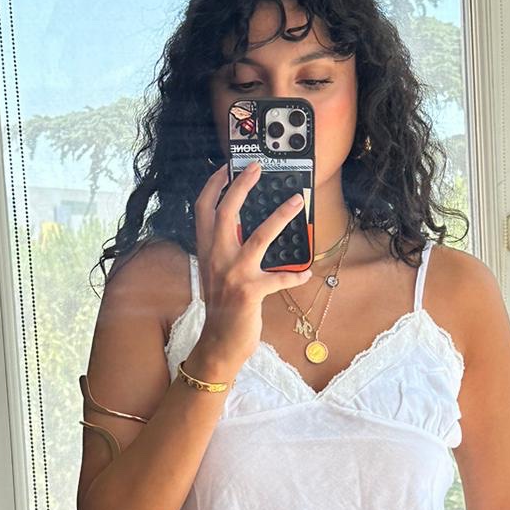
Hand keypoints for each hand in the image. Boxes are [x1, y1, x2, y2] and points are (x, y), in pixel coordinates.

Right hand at [190, 159, 314, 371]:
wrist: (219, 343)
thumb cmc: (222, 307)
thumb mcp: (215, 273)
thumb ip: (224, 250)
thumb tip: (242, 228)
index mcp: (206, 251)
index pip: (203, 210)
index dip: (214, 186)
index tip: (227, 167)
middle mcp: (216, 258)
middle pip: (226, 212)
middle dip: (242, 186)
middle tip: (258, 168)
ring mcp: (233, 274)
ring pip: (258, 236)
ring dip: (280, 216)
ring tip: (297, 200)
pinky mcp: (250, 292)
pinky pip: (279, 278)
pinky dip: (294, 275)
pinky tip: (306, 273)